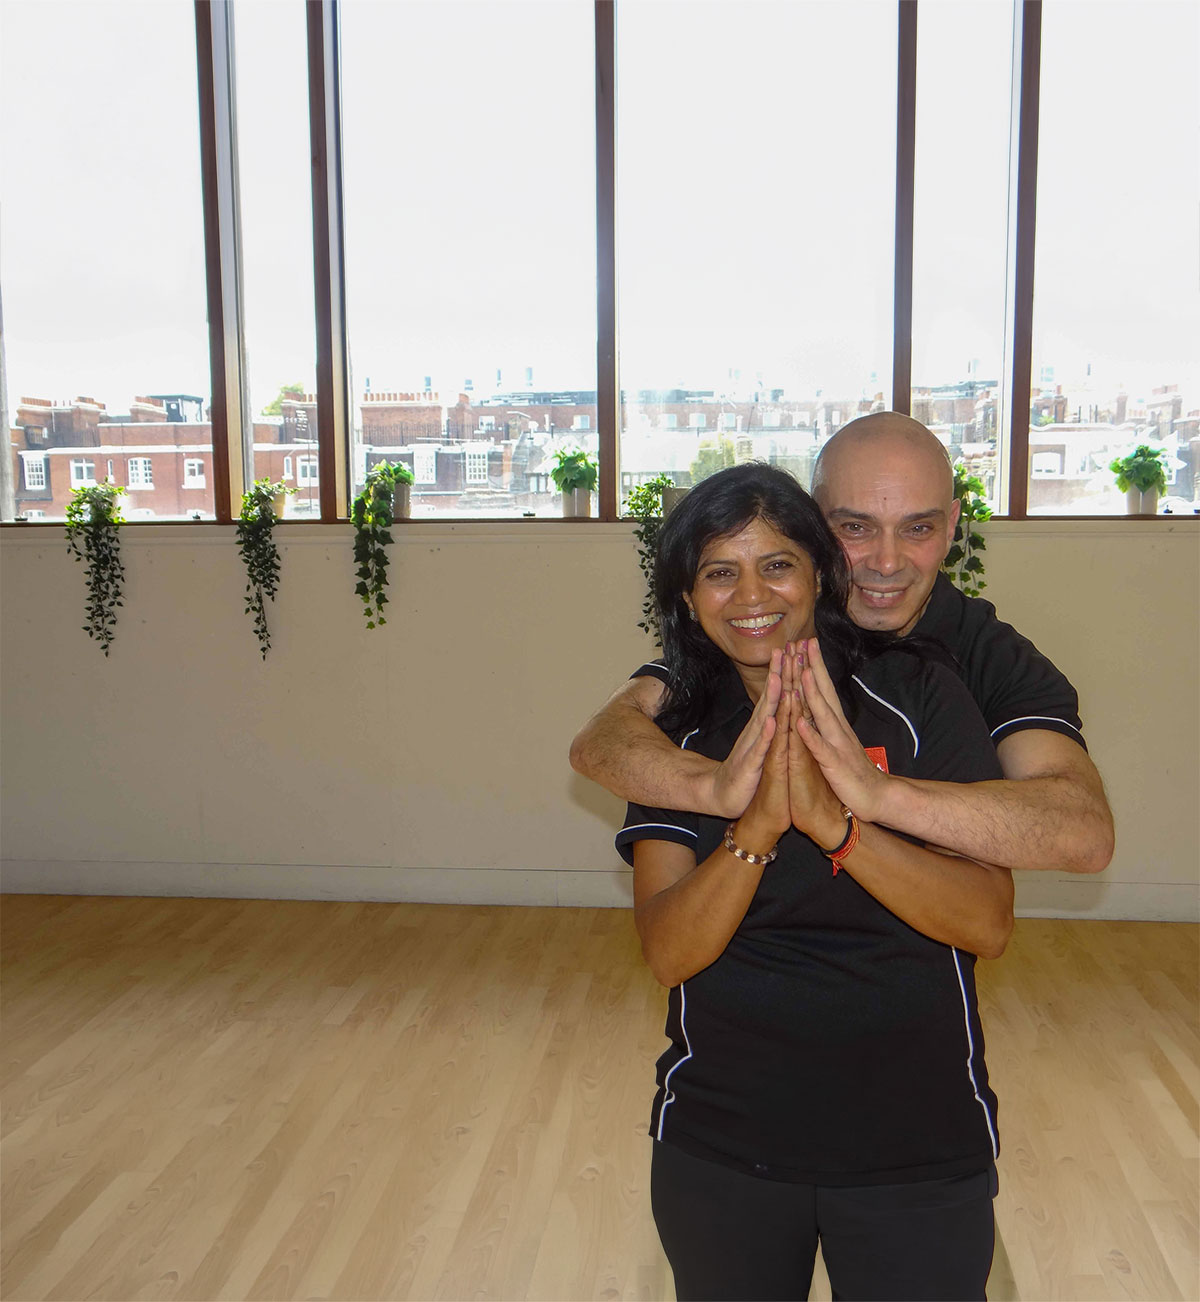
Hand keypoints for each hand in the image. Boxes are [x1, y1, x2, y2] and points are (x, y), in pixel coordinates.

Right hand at [705, 650, 783, 818]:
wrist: (722, 795)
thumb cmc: (746, 769)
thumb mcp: (762, 743)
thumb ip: (769, 723)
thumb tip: (778, 703)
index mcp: (763, 727)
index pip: (775, 696)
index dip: (783, 673)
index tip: (791, 651)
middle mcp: (757, 732)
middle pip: (769, 699)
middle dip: (777, 675)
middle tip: (784, 651)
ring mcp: (753, 747)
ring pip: (765, 719)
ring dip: (772, 699)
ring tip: (779, 678)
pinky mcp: (751, 766)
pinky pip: (761, 749)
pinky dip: (767, 735)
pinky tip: (772, 722)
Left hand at [794, 638, 889, 822]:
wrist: (876, 797)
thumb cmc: (853, 770)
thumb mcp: (837, 742)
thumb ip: (826, 723)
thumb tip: (815, 704)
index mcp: (835, 723)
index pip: (824, 688)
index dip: (814, 666)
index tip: (805, 643)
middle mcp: (837, 729)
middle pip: (823, 693)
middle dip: (812, 668)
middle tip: (803, 644)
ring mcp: (836, 745)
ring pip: (822, 716)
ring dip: (811, 695)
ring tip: (800, 675)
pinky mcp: (834, 765)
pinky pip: (820, 749)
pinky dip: (810, 735)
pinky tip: (800, 723)